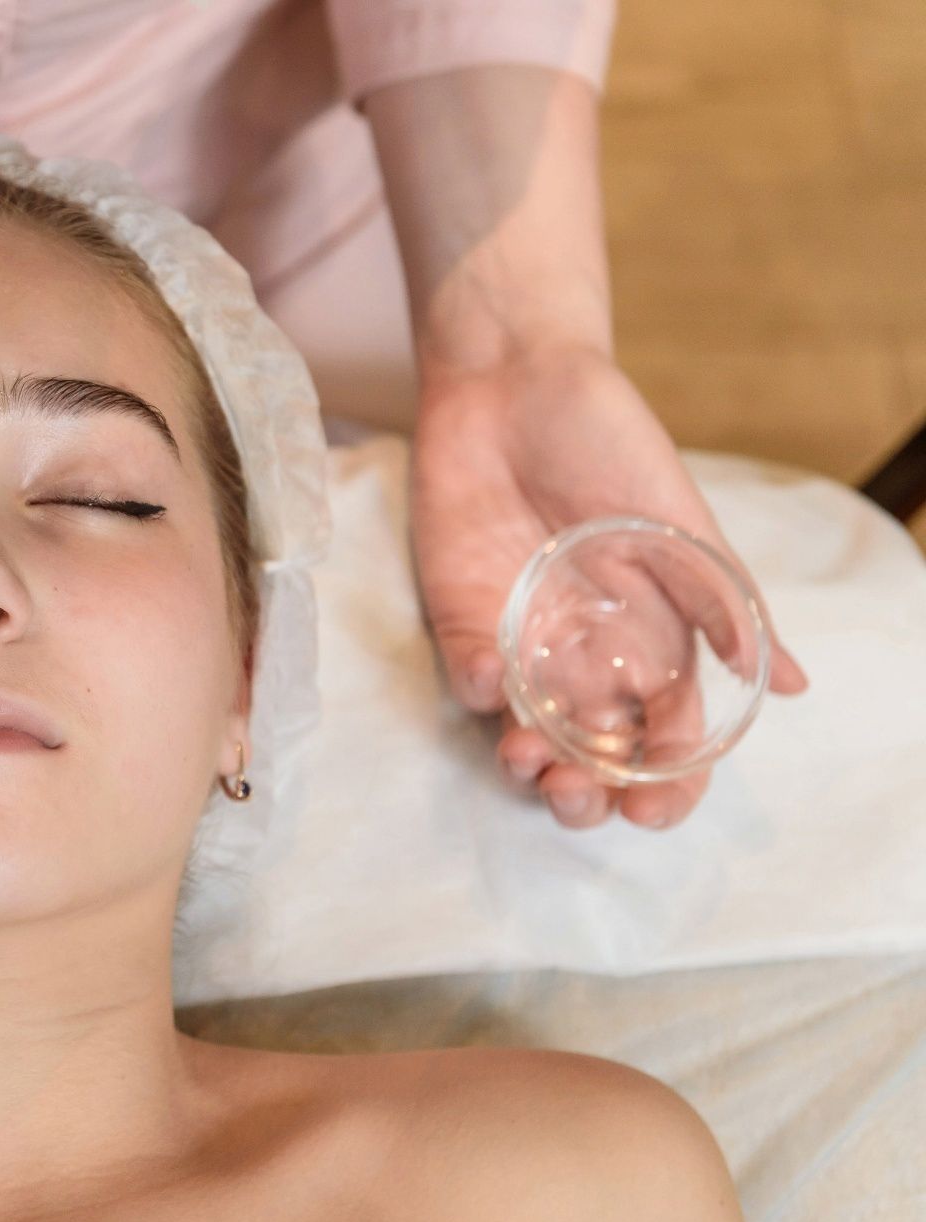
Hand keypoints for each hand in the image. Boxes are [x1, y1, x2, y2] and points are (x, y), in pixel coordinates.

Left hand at [408, 344, 808, 828]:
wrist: (512, 379)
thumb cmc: (608, 440)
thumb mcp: (677, 519)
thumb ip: (722, 600)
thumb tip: (793, 684)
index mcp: (655, 640)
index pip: (668, 736)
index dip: (664, 784)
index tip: (648, 809)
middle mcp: (589, 654)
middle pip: (592, 752)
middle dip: (585, 791)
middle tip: (578, 796)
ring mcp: (522, 640)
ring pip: (526, 730)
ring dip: (526, 761)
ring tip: (527, 760)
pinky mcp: (461, 614)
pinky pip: (467, 673)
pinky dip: (475, 688)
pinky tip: (487, 681)